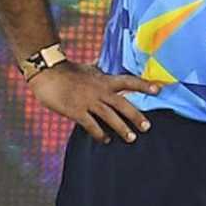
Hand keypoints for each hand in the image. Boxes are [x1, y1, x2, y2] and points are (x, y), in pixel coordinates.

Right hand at [28, 61, 160, 143]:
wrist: (46, 71)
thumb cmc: (67, 70)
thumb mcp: (88, 68)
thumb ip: (98, 71)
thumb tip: (103, 65)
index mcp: (104, 80)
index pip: (129, 81)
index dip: (144, 85)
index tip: (158, 90)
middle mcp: (100, 90)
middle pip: (123, 104)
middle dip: (136, 116)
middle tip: (147, 127)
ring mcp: (88, 101)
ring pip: (110, 117)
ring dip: (122, 128)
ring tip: (131, 138)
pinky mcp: (76, 111)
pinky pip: (91, 125)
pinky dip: (100, 134)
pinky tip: (105, 140)